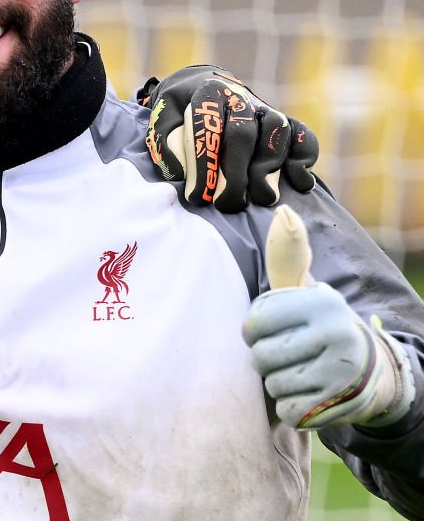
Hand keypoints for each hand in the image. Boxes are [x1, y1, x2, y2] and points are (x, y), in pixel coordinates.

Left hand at [138, 66, 317, 212]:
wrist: (203, 87)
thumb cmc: (180, 113)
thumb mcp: (162, 119)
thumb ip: (163, 142)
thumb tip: (177, 173)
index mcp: (208, 94)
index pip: (208, 129)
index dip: (204, 165)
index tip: (197, 197)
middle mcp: (241, 98)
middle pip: (244, 134)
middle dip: (237, 173)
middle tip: (228, 204)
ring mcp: (266, 109)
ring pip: (277, 131)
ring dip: (271, 167)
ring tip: (262, 198)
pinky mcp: (286, 121)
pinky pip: (303, 135)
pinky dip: (305, 156)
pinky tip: (299, 181)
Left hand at [242, 205, 414, 429]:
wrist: (368, 371)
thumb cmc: (317, 325)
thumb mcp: (304, 290)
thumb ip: (288, 257)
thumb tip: (283, 211)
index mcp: (321, 302)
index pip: (254, 322)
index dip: (254, 330)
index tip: (270, 329)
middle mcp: (336, 333)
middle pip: (261, 357)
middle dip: (266, 359)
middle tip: (288, 354)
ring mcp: (340, 371)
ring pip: (273, 384)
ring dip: (278, 383)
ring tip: (300, 371)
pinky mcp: (339, 404)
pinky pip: (288, 411)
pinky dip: (291, 407)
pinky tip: (308, 393)